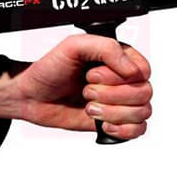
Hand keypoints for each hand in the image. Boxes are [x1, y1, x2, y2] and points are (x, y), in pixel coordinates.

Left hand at [0, 34, 151, 139]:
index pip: (143, 70)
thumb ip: (107, 49)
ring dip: (114, 113)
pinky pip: (138, 129)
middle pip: (144, 92)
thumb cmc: (50, 69)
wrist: (32, 96)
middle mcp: (123, 80)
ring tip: (90, 108)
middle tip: (87, 91)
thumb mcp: (74, 46)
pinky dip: (123, 130)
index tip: (94, 75)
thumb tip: (132, 70)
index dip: (121, 76)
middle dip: (113, 96)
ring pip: (142, 112)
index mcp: (119, 58)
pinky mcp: (114, 121)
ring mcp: (120, 102)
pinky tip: (104, 124)